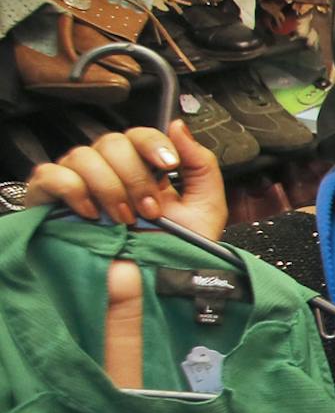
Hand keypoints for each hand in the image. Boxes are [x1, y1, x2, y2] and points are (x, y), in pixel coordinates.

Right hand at [23, 121, 227, 234]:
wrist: (153, 287)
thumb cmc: (176, 250)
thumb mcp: (205, 209)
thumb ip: (201, 166)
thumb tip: (178, 126)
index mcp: (142, 168)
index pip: (139, 134)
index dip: (152, 144)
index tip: (168, 166)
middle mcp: (108, 170)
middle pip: (112, 142)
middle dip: (136, 178)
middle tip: (149, 211)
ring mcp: (78, 182)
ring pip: (83, 155)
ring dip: (110, 188)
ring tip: (124, 220)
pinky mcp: (51, 198)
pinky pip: (52, 174)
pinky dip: (73, 190)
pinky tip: (92, 214)